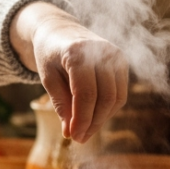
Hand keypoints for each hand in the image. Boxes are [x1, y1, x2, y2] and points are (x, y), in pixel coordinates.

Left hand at [12, 3, 129, 142]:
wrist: (59, 30)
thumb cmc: (50, 55)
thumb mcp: (48, 78)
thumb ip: (61, 104)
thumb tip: (71, 133)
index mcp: (77, 52)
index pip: (85, 94)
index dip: (82, 119)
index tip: (74, 137)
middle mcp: (101, 51)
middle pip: (105, 98)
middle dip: (93, 122)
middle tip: (79, 138)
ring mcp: (115, 54)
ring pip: (116, 98)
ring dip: (102, 119)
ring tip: (85, 130)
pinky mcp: (122, 60)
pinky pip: (120, 93)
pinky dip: (108, 109)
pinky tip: (93, 117)